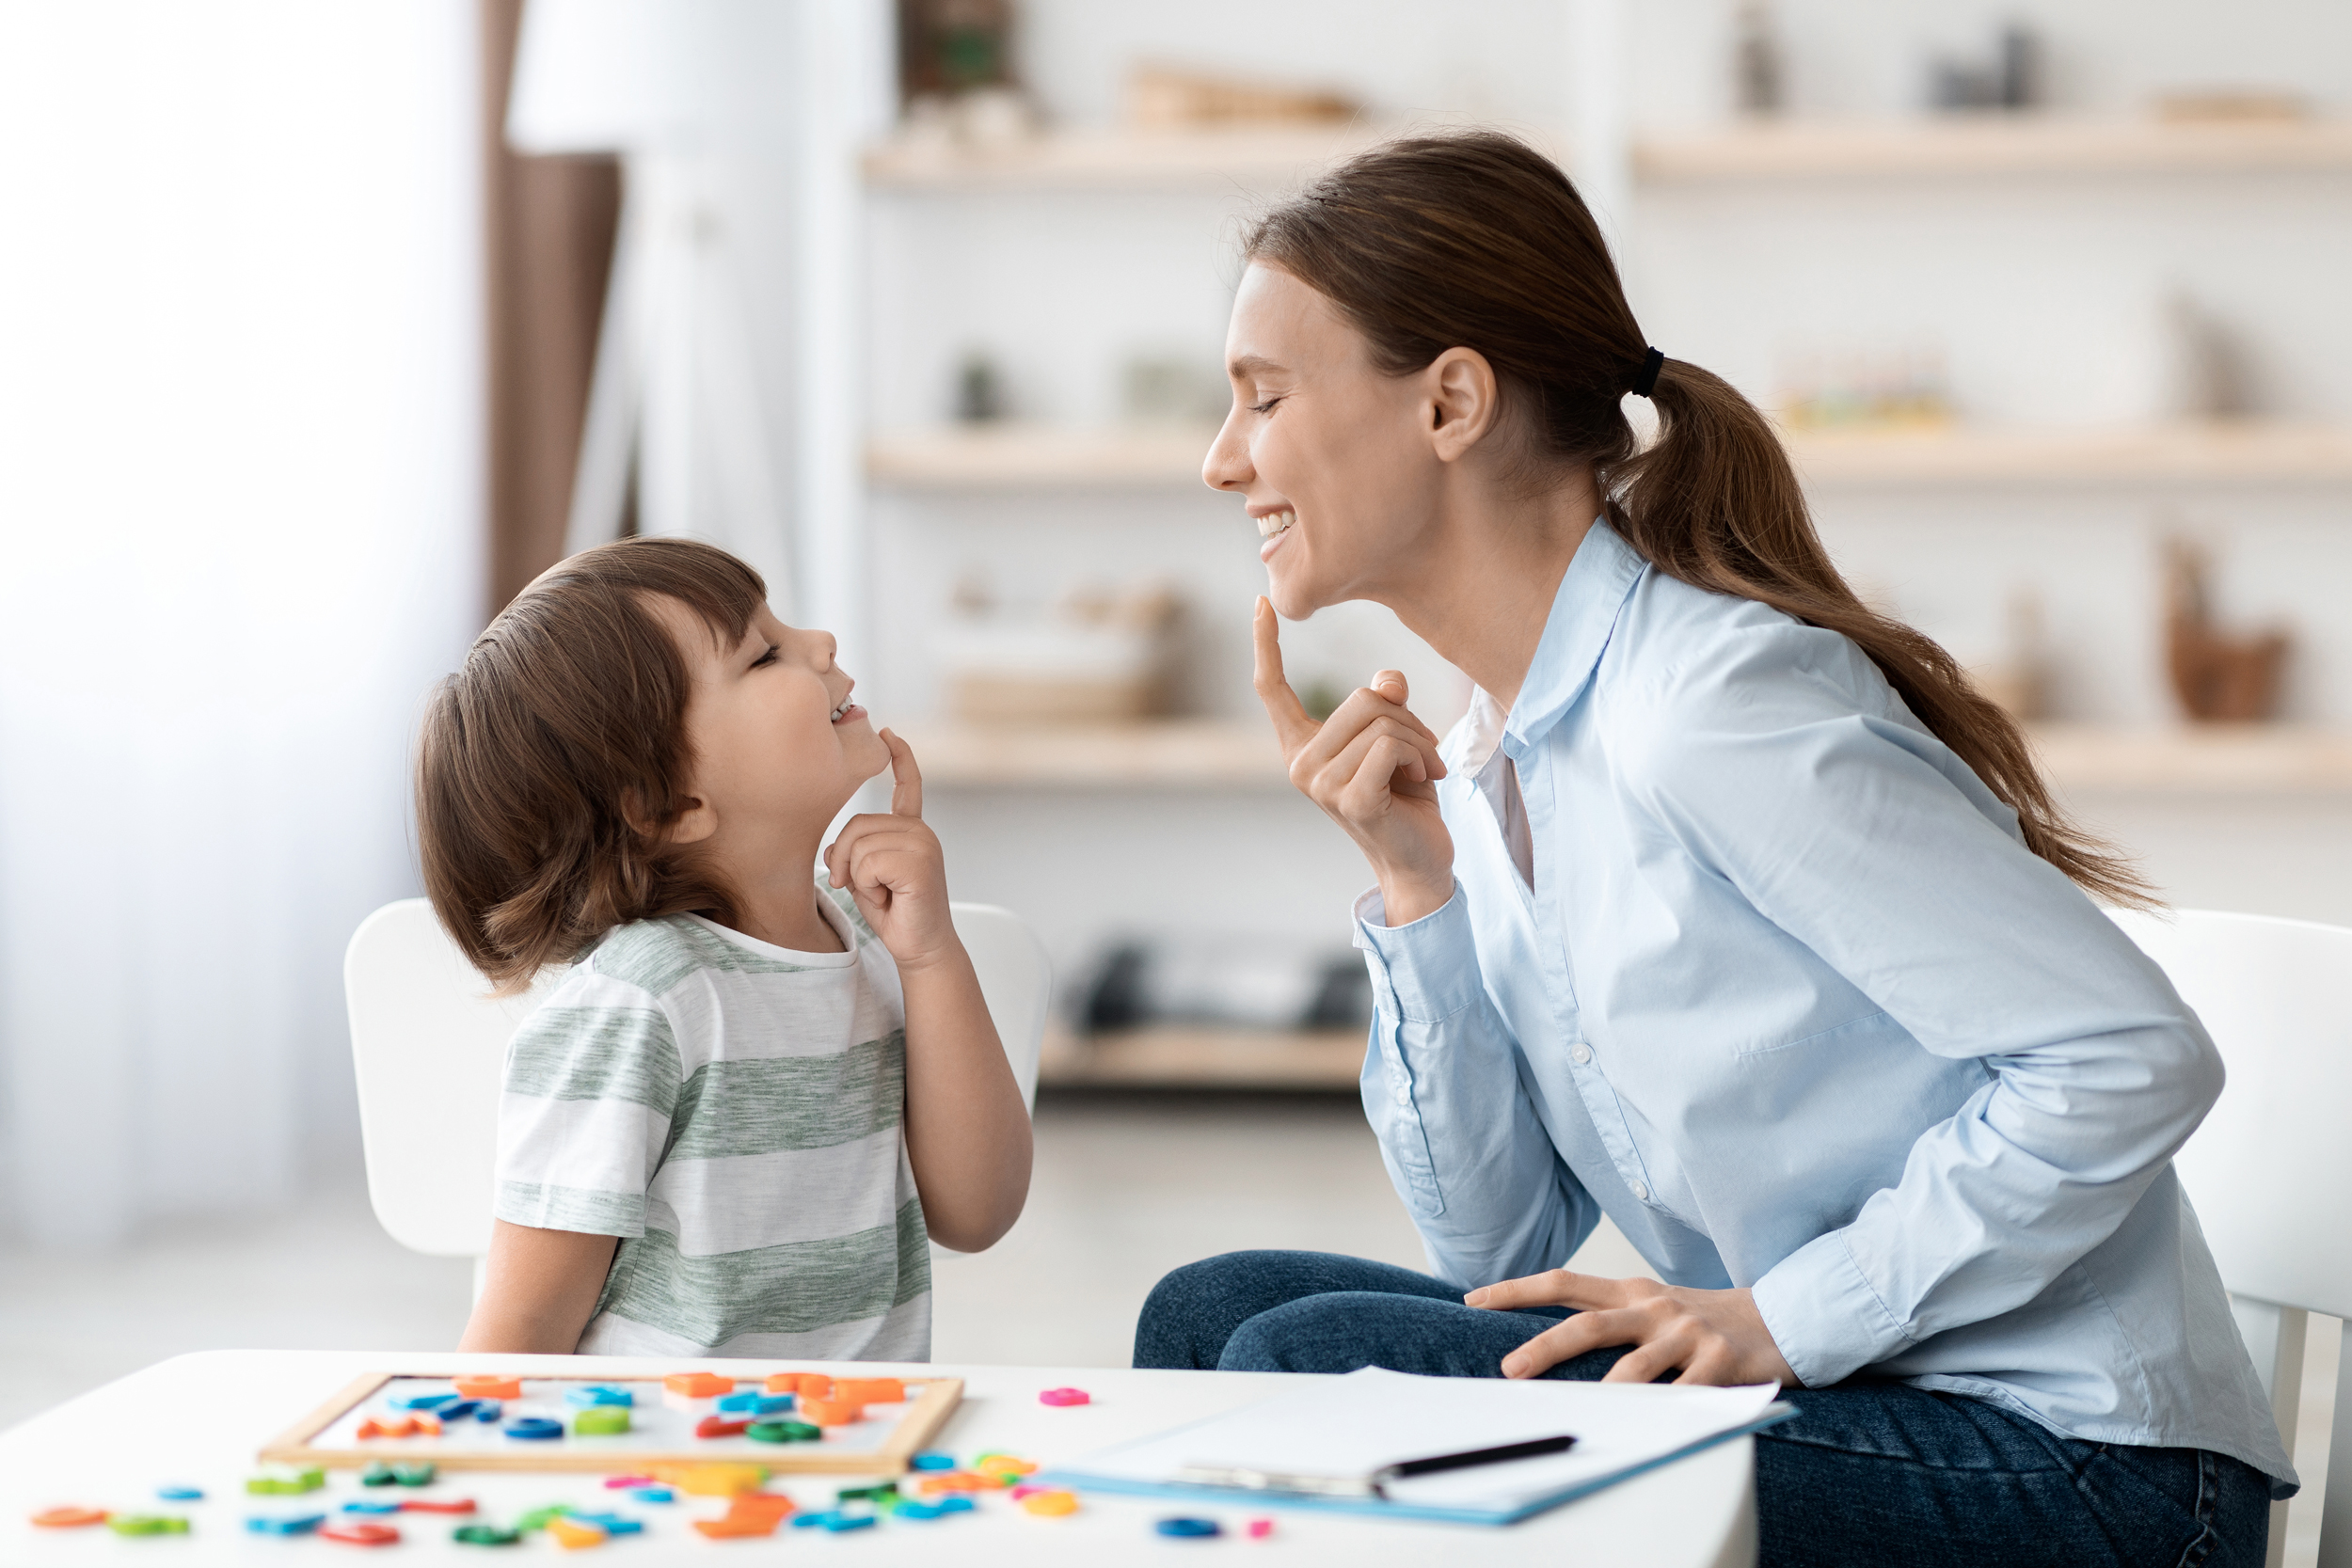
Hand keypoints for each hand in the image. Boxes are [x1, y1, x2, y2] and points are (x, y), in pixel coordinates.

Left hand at [823, 730, 958, 971]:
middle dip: (846, 860)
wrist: (921, 947)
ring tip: (883, 893)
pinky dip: (868, 885)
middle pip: (857, 824)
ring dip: (858, 877)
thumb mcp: (864, 877)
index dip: (900, 758)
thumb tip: (834, 849)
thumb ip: (852, 852)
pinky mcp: (919, 862)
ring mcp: (923, 843)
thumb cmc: (896, 914)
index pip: (908, 786)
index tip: (889, 733)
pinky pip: (869, 862)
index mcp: (911, 830)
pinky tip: (890, 897)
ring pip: (859, 845)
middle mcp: (920, 830)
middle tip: (863, 887)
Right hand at [1252, 597, 1454, 925]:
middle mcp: (1300, 764)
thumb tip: (1387, 681)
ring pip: (1381, 722)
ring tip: (1423, 770)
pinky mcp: (1348, 800)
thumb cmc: (1404, 797)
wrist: (1420, 859)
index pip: (1272, 689)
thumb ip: (1385, 703)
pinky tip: (1426, 780)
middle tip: (1421, 751)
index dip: (1265, 644)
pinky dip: (1420, 756)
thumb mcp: (1396, 738)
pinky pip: (1390, 746)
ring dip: (1419, 741)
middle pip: (1360, 699)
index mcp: (1301, 746)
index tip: (1260, 602)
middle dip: (1405, 718)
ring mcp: (1320, 784)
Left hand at [1465, 1271, 1799, 1386]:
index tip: (1474, 1300)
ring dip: (1604, 1392)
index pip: (1564, 1284)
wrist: (1782, 1318)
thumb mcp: (1655, 1309)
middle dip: (1545, 1347)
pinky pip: (1685, 1395)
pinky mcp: (1720, 1363)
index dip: (1517, 1290)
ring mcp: (1687, 1334)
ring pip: (1634, 1367)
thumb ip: (1611, 1321)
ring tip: (1581, 1413)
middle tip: (1510, 1369)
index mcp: (1633, 1292)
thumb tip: (1548, 1347)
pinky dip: (1665, 1413)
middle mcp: (1655, 1308)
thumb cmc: (1704, 1322)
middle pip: (1588, 1324)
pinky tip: (1647, 1430)